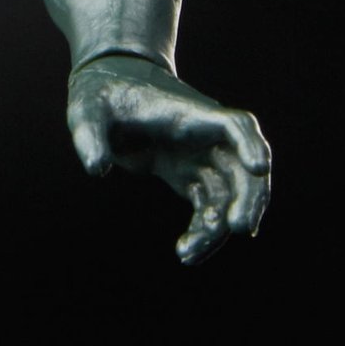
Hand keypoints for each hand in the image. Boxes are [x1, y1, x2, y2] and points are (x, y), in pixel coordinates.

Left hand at [67, 53, 269, 264]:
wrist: (106, 91)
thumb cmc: (100, 93)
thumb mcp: (87, 108)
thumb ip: (90, 135)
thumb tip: (96, 168)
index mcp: (187, 113)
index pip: (234, 125)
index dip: (250, 144)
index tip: (258, 168)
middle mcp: (202, 136)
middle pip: (241, 168)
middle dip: (248, 197)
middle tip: (238, 229)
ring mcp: (197, 156)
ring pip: (226, 195)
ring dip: (218, 226)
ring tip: (187, 254)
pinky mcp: (187, 174)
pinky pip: (207, 206)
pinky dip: (203, 230)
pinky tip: (186, 252)